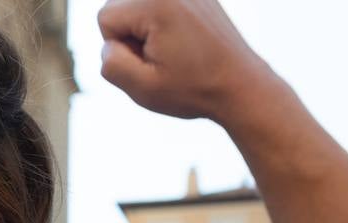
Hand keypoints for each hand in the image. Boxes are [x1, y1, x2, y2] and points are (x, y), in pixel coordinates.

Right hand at [98, 0, 277, 121]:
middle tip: (161, 58)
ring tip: (173, 52)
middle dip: (131, 35)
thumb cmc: (194, 89)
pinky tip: (184, 44)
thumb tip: (109, 45)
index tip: (147, 62)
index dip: (118, 48)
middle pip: (120, 6)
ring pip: (139, 6)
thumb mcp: (143, 88)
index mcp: (156, 4)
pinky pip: (160, 7)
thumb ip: (111, 63)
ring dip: (147, 31)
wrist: (242, 85)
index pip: (105, 17)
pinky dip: (164, 25)